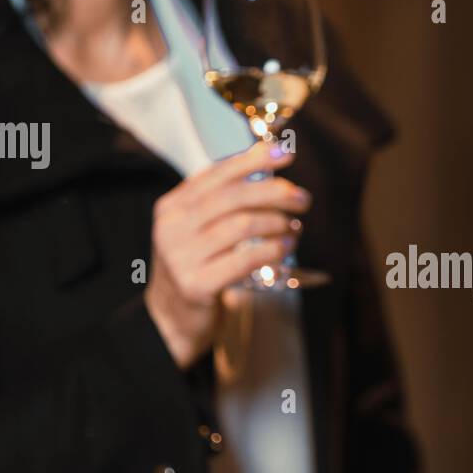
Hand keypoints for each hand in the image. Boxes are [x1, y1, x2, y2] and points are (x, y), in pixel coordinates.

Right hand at [145, 141, 309, 368]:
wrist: (169, 318)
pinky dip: (273, 250)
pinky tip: (286, 247)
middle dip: (274, 192)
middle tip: (302, 198)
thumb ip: (222, 203)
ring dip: (277, 222)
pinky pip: (245, 259)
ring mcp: (181, 257)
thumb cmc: (195, 267)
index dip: (252, 160)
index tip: (284, 155)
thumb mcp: (197, 229)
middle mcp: (173, 228)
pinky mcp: (196, 285)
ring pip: (242, 225)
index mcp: (172, 206)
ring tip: (294, 227)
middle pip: (233, 197)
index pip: (217, 174)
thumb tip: (269, 172)